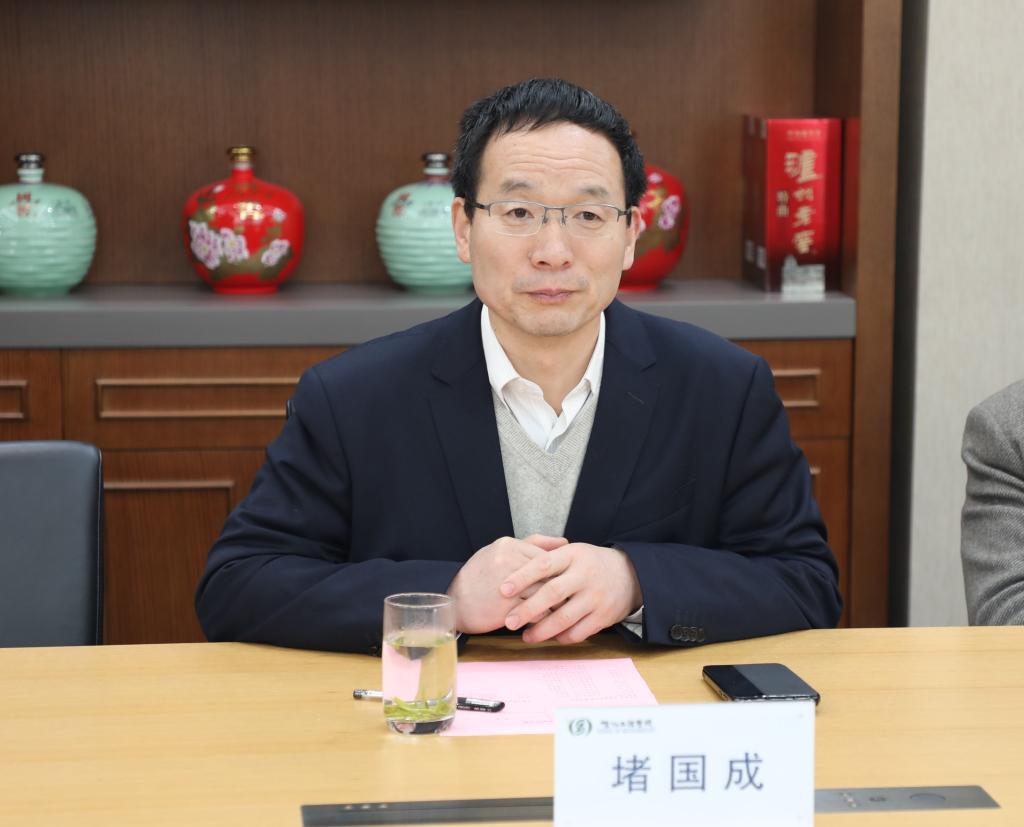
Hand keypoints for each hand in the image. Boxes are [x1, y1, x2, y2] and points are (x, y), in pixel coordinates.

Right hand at [447, 534, 566, 633]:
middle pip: (549, 574)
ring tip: (566, 611)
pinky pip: (536, 613)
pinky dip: (545, 619)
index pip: (547, 557)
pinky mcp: (505, 607)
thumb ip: (533, 544)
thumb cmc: (479, 577)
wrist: (453, 603)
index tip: (570, 582)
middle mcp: (508, 561)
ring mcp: (506, 585)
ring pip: (545, 594)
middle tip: (574, 598)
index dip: (561, 572)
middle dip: (563, 589)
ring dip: (557, 605)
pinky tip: (549, 623)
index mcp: (509, 545)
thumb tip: (564, 542)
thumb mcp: (501, 552)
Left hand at [500, 543, 642, 643]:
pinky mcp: (604, 617)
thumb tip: (512, 562)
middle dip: (528, 609)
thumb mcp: (572, 551)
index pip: (543, 564)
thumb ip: (544, 553)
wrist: (630, 575)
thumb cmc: (589, 563)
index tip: (503, 589)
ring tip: (526, 636)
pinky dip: (562, 637)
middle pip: (552, 593)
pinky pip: (579, 632)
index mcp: (573, 555)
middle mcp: (585, 575)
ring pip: (564, 617)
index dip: (522, 577)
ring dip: (542, 630)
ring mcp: (596, 597)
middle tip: (508, 621)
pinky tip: (550, 637)